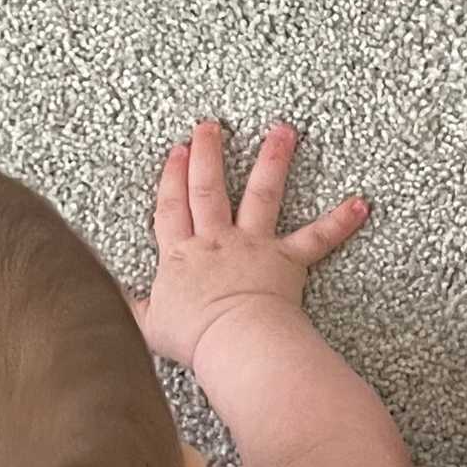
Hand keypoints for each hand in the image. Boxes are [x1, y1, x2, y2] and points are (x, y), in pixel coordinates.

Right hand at [135, 120, 370, 371]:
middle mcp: (216, 241)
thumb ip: (128, 307)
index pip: (171, 207)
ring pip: (261, 194)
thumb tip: (106, 301)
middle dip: (207, 153)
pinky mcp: (286, 261)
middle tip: (210, 125)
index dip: (172, 178)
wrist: (233, 341)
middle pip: (208, 188)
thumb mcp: (147, 324)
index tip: (176, 151)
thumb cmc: (193, 337)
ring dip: (272, 160)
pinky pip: (317, 238)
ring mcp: (253, 246)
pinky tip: (360, 203)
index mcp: (181, 254)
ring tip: (283, 131)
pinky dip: (340, 221)